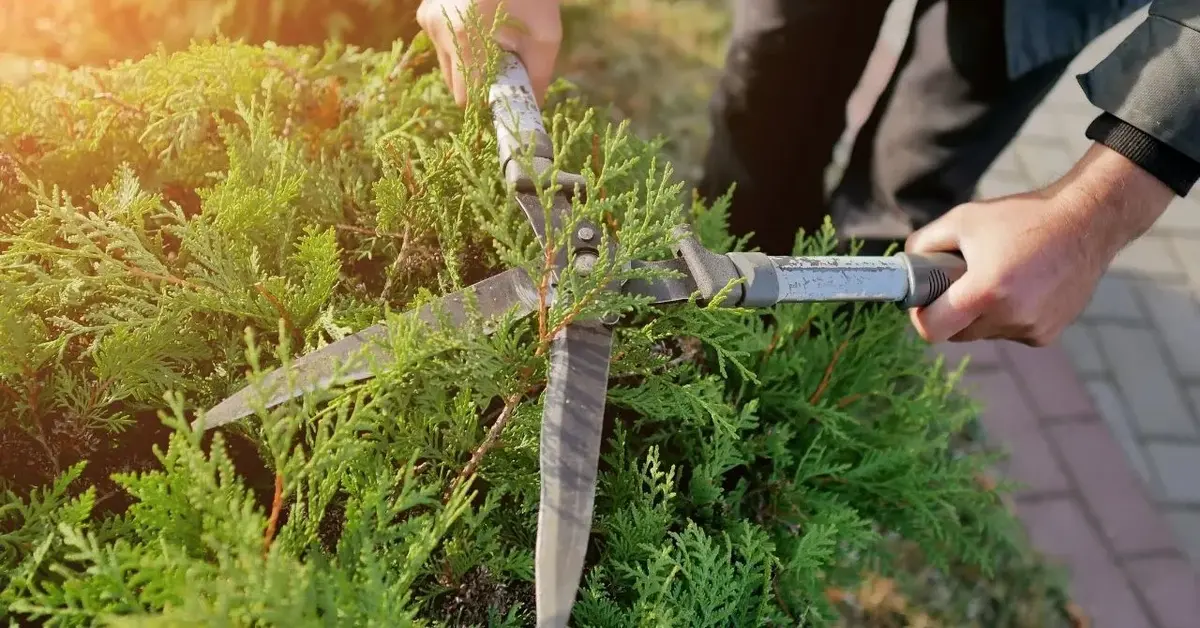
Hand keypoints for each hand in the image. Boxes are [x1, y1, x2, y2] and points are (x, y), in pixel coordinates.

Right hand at [417, 0, 561, 106]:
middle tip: (505, 65)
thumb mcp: (545, 32)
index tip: (505, 94)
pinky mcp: (426, 10)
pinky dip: (462, 44)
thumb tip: (533, 107)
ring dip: (470, 64)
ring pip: (447, 64)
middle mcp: (439, 31)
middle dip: (479, 83)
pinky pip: (443, 43)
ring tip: (495, 40)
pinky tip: (481, 25)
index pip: (466, 97)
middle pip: (454, 84)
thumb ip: (539, 75)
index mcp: (465, 40)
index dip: (487, 101)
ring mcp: (429, 19)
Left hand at [906, 143, 1174, 345]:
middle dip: (951, 312)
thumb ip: (924, 244)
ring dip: (981, 314)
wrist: (1087, 222)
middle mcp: (1009, 317)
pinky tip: (1022, 287)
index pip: (932, 330)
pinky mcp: (1047, 334)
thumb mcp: (962, 219)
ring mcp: (1031, 329)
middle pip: (957, 332)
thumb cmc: (1021, 217)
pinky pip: (1010, 332)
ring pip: (984, 333)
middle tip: (960, 281)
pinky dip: (1007, 316)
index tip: (922, 300)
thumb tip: (905, 266)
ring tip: (998, 277)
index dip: (920, 316)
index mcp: (985, 291)